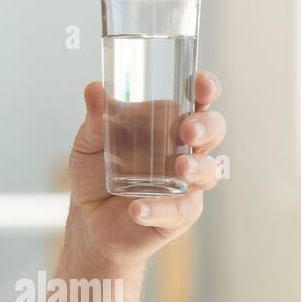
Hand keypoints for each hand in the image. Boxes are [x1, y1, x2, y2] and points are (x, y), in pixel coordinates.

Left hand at [67, 71, 225, 269]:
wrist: (88, 217)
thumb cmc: (97, 171)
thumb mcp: (89, 142)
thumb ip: (95, 118)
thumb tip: (94, 88)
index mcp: (168, 124)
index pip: (196, 101)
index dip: (204, 90)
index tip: (201, 84)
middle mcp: (185, 151)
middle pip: (212, 132)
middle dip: (206, 127)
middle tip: (187, 130)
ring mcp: (186, 184)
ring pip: (209, 173)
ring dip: (197, 168)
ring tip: (181, 167)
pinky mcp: (176, 216)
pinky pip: (176, 212)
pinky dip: (158, 209)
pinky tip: (137, 208)